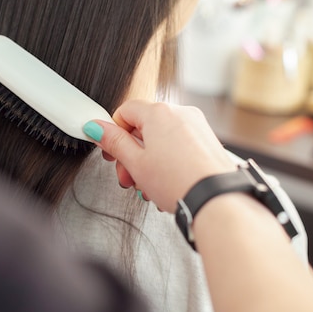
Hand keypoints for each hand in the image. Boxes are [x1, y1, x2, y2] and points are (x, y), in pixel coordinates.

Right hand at [84, 100, 235, 211]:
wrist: (216, 201)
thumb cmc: (179, 182)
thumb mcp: (135, 163)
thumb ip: (114, 142)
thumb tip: (96, 127)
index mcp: (159, 113)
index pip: (125, 111)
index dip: (114, 132)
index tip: (111, 152)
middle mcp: (180, 113)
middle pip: (144, 127)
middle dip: (131, 154)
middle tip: (128, 177)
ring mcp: (197, 126)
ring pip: (161, 139)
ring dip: (149, 162)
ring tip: (148, 186)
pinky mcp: (208, 141)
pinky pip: (179, 146)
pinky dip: (168, 162)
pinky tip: (166, 184)